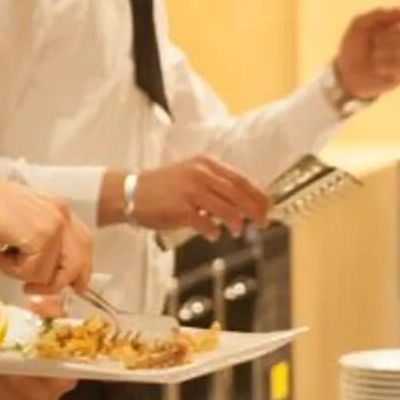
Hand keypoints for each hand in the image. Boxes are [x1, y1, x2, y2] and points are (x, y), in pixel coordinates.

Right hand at [0, 150, 90, 294]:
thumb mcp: (21, 222)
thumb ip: (40, 241)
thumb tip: (50, 275)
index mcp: (59, 210)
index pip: (84, 245)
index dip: (81, 270)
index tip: (75, 287)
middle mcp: (62, 215)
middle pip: (75, 265)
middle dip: (53, 284)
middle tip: (28, 290)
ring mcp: (54, 225)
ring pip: (49, 275)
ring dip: (20, 273)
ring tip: (1, 252)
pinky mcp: (41, 236)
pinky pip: (32, 272)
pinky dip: (9, 268)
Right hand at [132, 156, 268, 236]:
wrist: (131, 192)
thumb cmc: (162, 188)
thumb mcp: (191, 177)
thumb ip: (214, 187)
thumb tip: (240, 204)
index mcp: (206, 164)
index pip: (241, 179)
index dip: (258, 194)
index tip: (268, 206)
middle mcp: (200, 174)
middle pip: (238, 193)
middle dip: (254, 209)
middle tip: (262, 221)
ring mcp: (190, 190)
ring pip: (225, 208)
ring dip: (235, 222)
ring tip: (236, 230)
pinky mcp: (181, 208)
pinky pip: (204, 222)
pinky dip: (211, 230)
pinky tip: (212, 234)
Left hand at [334, 0, 399, 102]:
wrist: (348, 74)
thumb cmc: (352, 46)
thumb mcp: (358, 24)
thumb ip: (375, 13)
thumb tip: (398, 10)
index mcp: (397, 21)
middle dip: (386, 39)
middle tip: (372, 44)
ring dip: (385, 55)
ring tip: (373, 58)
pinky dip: (388, 68)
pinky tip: (379, 69)